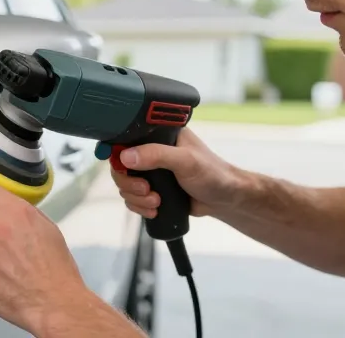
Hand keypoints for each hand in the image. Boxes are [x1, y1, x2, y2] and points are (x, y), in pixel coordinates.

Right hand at [112, 127, 246, 218]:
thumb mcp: (185, 160)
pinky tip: (154, 209)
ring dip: (136, 197)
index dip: (119, 154)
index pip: (127, 139)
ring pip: (125, 184)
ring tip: (155, 202)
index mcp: (159, 135)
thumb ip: (157, 155)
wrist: (225, 200)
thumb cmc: (213, 174)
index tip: (123, 168)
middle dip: (129, 183)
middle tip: (145, 190)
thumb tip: (126, 157)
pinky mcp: (152, 189)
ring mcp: (151, 171)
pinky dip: (139, 206)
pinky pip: (132, 198)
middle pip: (121, 165)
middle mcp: (152, 151)